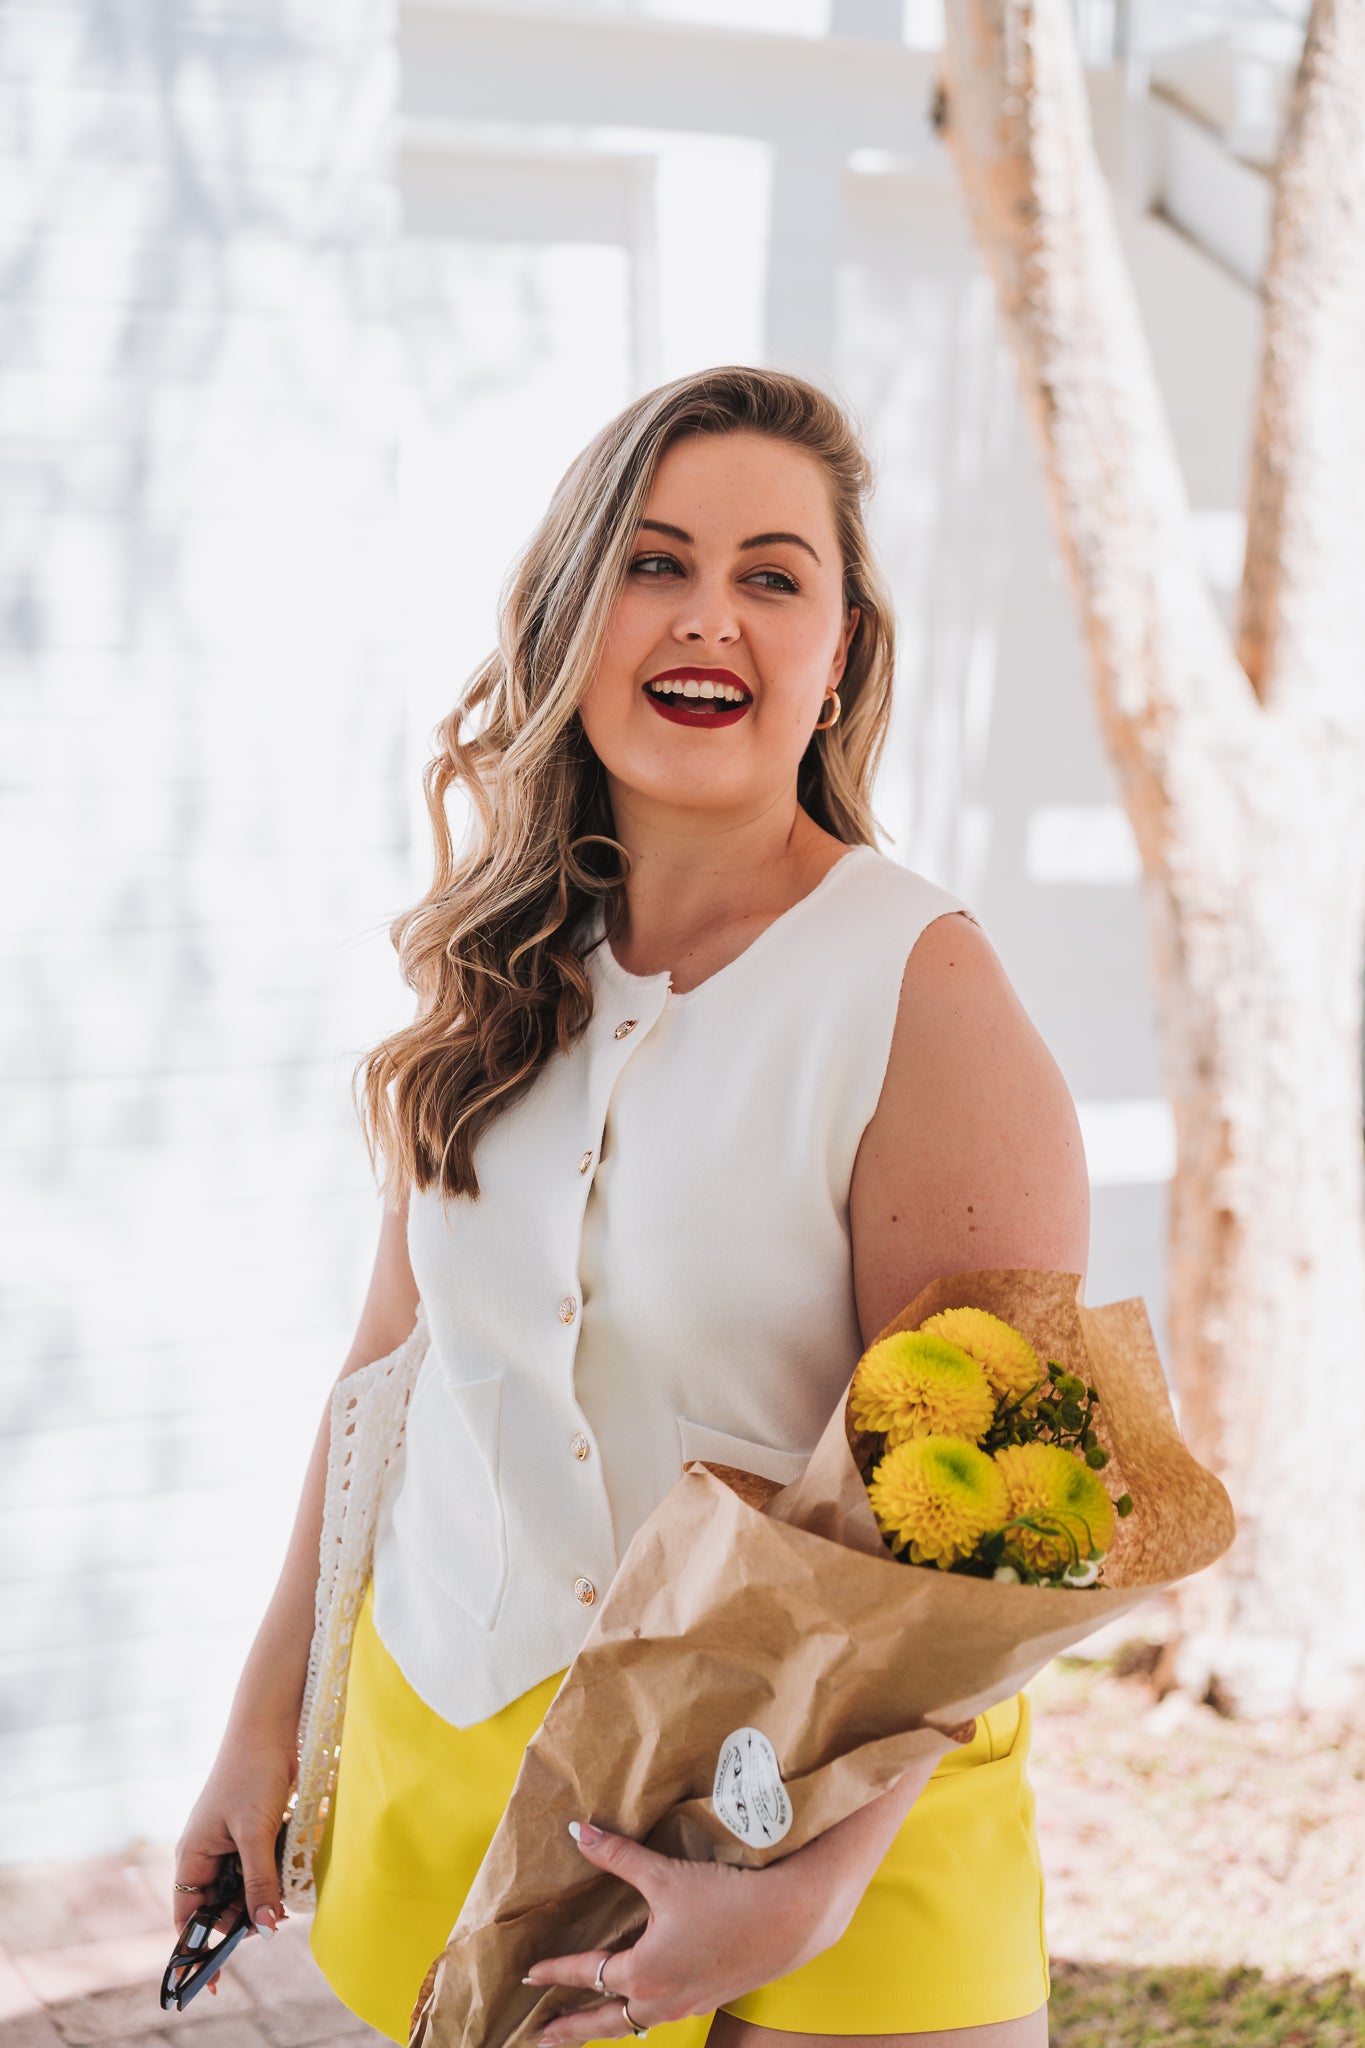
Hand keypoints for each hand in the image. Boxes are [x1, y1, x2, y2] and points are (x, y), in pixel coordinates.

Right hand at [173, 1732, 295, 1954]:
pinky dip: (277, 1870)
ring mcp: (231, 1841)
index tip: (216, 1979)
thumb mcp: (255, 1832)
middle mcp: (207, 1852)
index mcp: (193, 1855)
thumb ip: (259, 1882)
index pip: (188, 1917)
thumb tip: (267, 1927)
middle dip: (245, 1917)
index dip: (199, 1948)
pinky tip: (293, 1867)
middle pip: (221, 1905)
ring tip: (285, 1893)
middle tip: (272, 1921)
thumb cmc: (253, 1772)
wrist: (272, 1725)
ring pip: (245, 1886)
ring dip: (265, 1893)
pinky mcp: (255, 1830)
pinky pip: (263, 1864)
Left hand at [523, 1819, 843, 2043]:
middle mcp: (660, 1998)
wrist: (789, 1921)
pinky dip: (641, 2016)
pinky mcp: (710, 1998)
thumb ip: (618, 1856)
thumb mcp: (664, 1874)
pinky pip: (663, 2014)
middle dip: (569, 2031)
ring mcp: (687, 2003)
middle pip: (604, 2024)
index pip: (585, 1975)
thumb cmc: (726, 1897)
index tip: (528, 1975)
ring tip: (588, 2027)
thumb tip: (579, 1831)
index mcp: (642, 1972)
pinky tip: (647, 2005)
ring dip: (607, 2026)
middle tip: (539, 2039)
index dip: (554, 1972)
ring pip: (635, 2024)